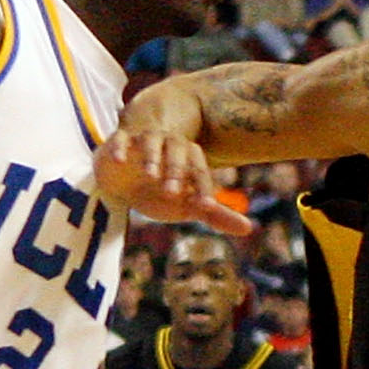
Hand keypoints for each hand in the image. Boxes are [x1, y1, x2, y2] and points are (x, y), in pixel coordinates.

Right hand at [95, 129, 253, 239]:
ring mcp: (142, 142)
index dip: (203, 187)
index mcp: (188, 159)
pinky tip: (120, 160)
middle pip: (177, 150)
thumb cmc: (161, 192)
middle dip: (176, 170)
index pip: (199, 170)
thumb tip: (249, 229)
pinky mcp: (119, 142)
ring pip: (151, 141)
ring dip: (152, 156)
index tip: (205, 207)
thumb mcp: (187, 205)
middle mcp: (167, 146)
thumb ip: (216, 215)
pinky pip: (120, 139)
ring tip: (151, 174)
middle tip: (173, 193)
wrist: (123, 181)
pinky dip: (119, 148)